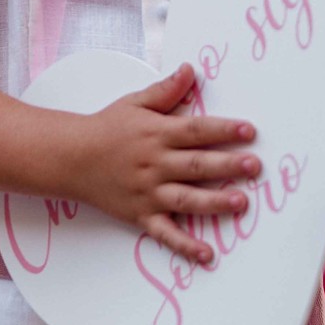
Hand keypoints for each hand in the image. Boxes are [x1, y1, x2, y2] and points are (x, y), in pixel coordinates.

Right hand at [57, 63, 259, 264]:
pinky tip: (208, 254)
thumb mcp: (135, 103)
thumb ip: (166, 90)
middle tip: (254, 166)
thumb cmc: (107, 128)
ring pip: (186, 200)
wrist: (71, 158)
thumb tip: (191, 70)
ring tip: (240, 202)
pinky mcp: (141, 216)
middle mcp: (155, 164)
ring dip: (214, 202)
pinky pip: (165, 234)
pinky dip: (185, 246)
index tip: (249, 131)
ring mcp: (148, 193)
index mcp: (157, 134)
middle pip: (196, 165)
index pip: (196, 131)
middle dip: (227, 165)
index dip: (223, 130)